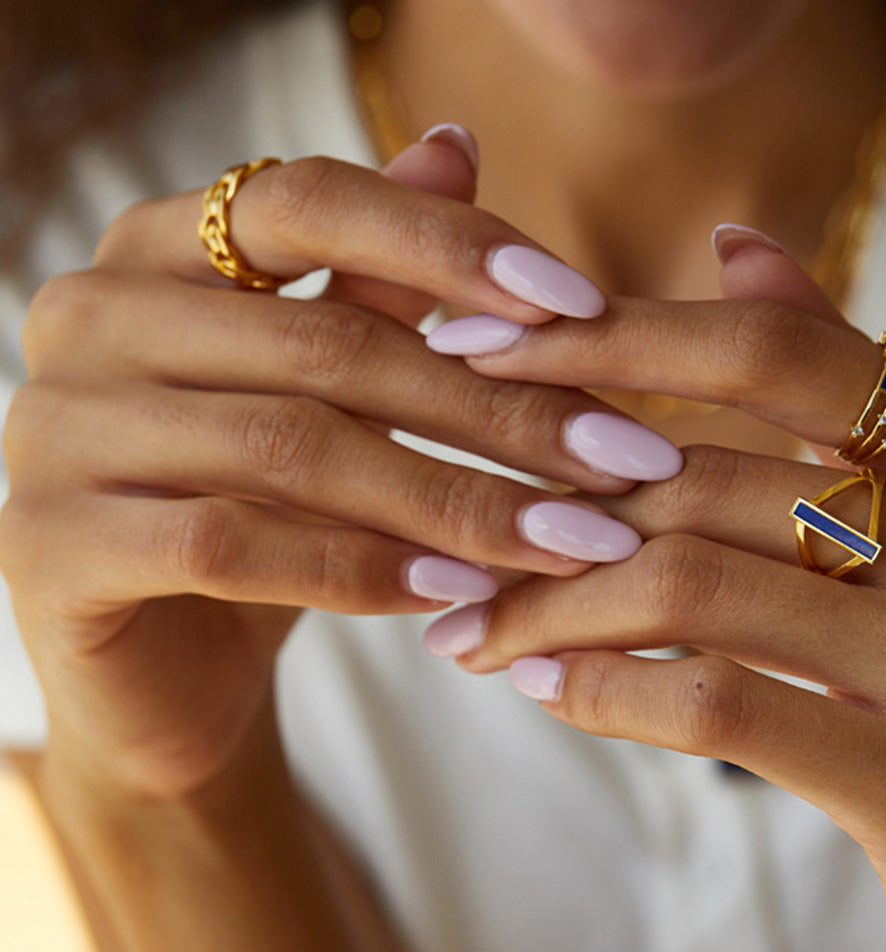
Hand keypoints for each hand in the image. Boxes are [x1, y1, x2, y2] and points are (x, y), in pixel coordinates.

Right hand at [0, 133, 680, 798]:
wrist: (160, 666)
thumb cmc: (259, 512)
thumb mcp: (323, 394)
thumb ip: (374, 276)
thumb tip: (458, 144)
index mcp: (155, 252)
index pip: (308, 200)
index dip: (450, 245)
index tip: (582, 305)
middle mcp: (90, 316)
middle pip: (328, 343)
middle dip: (497, 409)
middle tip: (621, 459)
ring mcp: (54, 429)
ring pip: (292, 446)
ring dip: (454, 498)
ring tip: (570, 538)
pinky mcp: (48, 544)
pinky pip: (229, 544)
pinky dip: (358, 569)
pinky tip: (457, 593)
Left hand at [425, 233, 885, 951]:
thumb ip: (837, 383)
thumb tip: (737, 245)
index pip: (771, 355)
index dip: (611, 337)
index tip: (477, 345)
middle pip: (700, 481)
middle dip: (544, 506)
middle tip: (446, 524)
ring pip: (686, 588)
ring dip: (546, 606)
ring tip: (467, 624)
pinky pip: (717, 707)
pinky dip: (604, 691)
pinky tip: (538, 687)